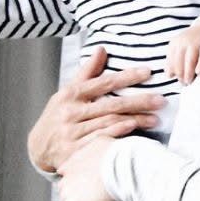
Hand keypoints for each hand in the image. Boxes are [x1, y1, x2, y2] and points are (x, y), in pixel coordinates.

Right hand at [27, 46, 161, 172]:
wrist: (38, 147)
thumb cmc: (58, 116)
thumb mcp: (67, 92)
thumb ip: (87, 72)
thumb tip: (102, 49)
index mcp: (71, 94)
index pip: (103, 82)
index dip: (127, 77)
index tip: (148, 72)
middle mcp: (72, 112)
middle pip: (112, 104)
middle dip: (139, 102)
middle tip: (161, 101)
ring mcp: (73, 132)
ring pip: (110, 123)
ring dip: (136, 121)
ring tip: (156, 119)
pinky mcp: (76, 151)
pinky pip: (102, 141)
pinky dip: (119, 134)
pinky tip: (135, 131)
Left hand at [58, 137, 117, 200]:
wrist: (124, 165)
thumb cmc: (119, 154)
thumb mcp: (103, 141)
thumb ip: (94, 145)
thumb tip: (98, 144)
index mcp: (71, 162)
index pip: (66, 175)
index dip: (76, 183)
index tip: (86, 189)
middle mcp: (65, 176)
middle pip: (65, 192)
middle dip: (74, 198)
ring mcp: (69, 192)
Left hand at [166, 15, 199, 83]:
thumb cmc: (194, 42)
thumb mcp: (181, 48)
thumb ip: (174, 60)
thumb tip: (169, 75)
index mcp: (175, 43)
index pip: (171, 61)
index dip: (173, 72)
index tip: (177, 80)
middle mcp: (184, 41)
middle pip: (179, 61)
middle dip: (181, 74)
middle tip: (185, 84)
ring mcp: (197, 40)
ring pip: (190, 59)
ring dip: (188, 72)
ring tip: (189, 82)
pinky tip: (199, 72)